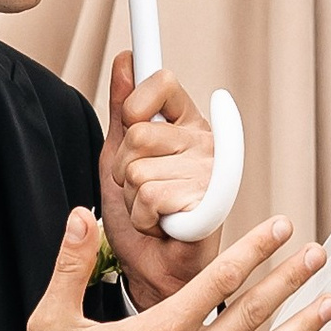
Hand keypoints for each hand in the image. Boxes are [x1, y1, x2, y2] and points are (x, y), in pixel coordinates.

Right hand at [25, 208, 330, 330]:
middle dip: (291, 277)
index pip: (220, 277)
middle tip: (319, 253)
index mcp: (159, 330)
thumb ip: (69, 265)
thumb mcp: (51, 322)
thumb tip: (80, 215)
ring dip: (302, 325)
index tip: (282, 227)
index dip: (256, 248)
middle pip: (254, 310)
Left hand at [99, 52, 219, 307]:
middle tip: (141, 188)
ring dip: (133, 199)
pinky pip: (152, 196)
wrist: (154, 270)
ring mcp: (211, 171)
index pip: (160, 81)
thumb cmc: (141, 218)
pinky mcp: (210, 202)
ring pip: (139, 169)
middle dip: (124, 167)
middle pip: (138, 132)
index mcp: (187, 124)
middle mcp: (204, 142)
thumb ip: (123, 109)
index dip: (135, 104)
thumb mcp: (119, 155)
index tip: (133, 120)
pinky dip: (144, 218)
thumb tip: (127, 60)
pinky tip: (163, 224)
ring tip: (153, 210)